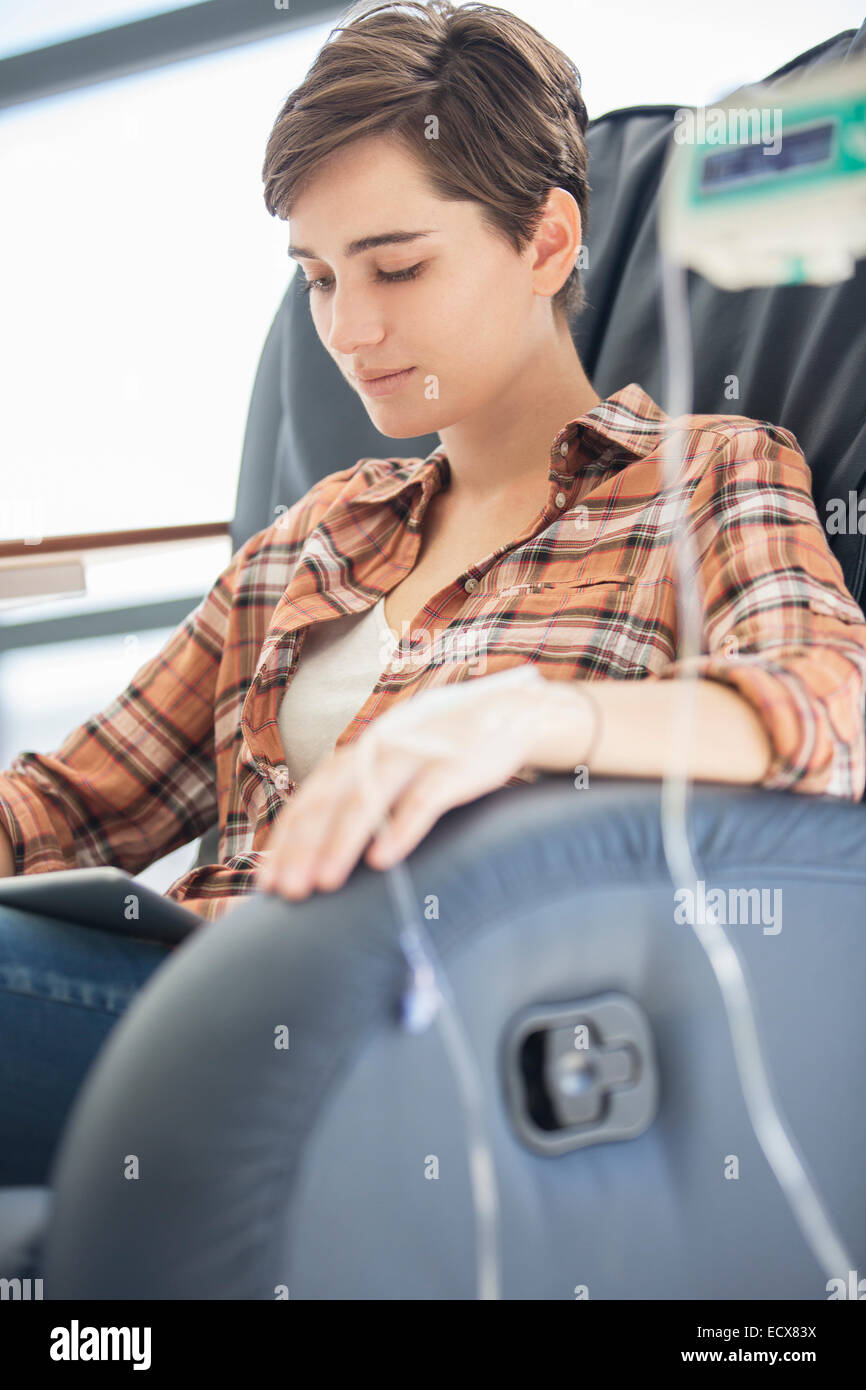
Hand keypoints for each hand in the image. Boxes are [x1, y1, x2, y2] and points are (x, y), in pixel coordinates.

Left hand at [255, 664, 555, 901]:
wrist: (508, 715)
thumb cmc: (444, 752)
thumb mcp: (395, 765)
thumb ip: (363, 795)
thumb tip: (323, 849)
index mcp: (359, 755)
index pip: (309, 801)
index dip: (284, 842)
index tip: (266, 883)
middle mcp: (376, 751)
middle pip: (328, 805)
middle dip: (302, 851)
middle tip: (285, 893)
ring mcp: (412, 757)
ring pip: (366, 803)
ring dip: (340, 845)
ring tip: (323, 883)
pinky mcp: (450, 767)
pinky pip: (420, 803)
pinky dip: (401, 831)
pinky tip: (384, 861)